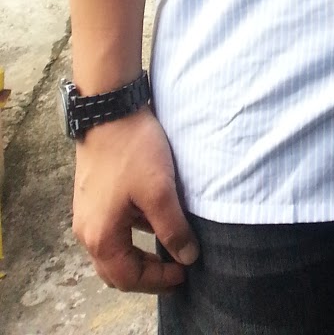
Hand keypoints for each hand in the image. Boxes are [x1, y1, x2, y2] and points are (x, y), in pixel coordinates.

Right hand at [72, 109, 198, 291]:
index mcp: (100, 237)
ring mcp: (87, 213)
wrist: (109, 110)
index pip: (128, 278)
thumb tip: (187, 258)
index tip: (184, 274)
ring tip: (169, 246)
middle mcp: (87, 231)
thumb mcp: (160, 191)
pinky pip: (112, 228)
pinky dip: (132, 234)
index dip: (157, 280)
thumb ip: (173, 228)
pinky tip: (154, 220)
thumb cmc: (133, 151)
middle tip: (175, 270)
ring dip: (138, 254)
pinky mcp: (92, 196)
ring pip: (113, 249)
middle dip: (146, 274)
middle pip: (116, 269)